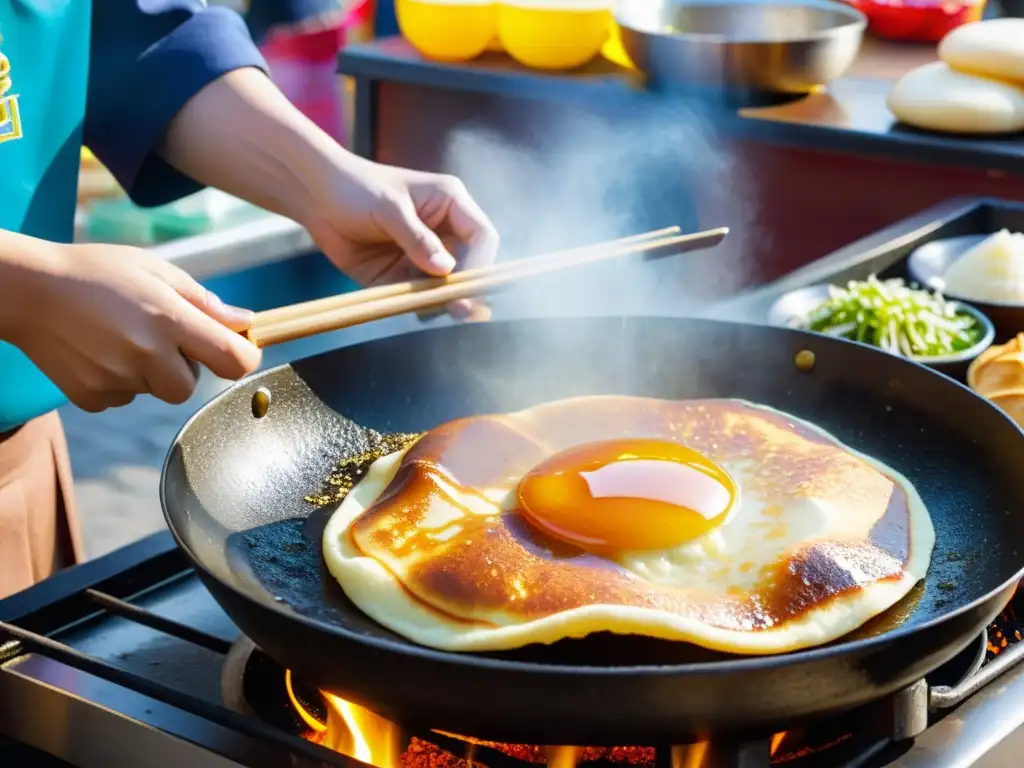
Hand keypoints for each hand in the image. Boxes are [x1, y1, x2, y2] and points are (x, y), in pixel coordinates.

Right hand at [9, 243, 261, 412]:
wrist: (27, 290)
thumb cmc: (97, 272)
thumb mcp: (156, 271)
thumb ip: (204, 302)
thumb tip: (245, 324)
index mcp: (169, 320)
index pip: (233, 360)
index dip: (243, 357)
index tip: (237, 348)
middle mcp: (146, 355)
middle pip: (190, 385)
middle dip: (183, 366)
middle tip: (158, 336)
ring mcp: (117, 380)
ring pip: (156, 392)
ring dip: (151, 372)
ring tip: (121, 337)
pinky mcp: (92, 397)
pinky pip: (124, 398)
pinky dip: (119, 381)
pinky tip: (99, 351)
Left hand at [299, 153, 499, 319]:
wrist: (314, 196)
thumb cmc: (355, 187)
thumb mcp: (389, 208)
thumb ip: (417, 238)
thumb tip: (446, 269)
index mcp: (451, 204)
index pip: (482, 237)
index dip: (481, 262)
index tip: (465, 283)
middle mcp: (443, 232)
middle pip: (470, 267)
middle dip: (466, 289)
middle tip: (461, 310)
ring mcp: (423, 256)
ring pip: (445, 287)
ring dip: (442, 301)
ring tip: (433, 311)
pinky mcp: (402, 276)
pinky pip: (418, 297)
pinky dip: (418, 306)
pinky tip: (415, 310)